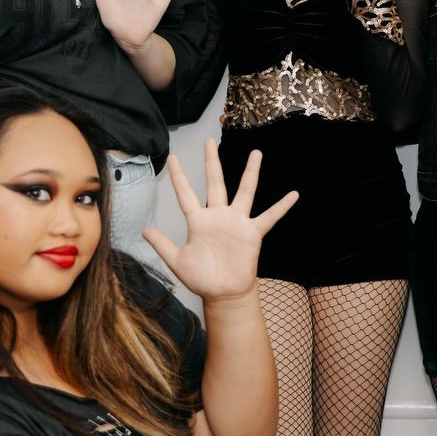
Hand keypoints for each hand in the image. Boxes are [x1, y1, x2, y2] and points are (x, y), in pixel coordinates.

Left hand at [143, 140, 296, 301]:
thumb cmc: (201, 278)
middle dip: (212, 162)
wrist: (223, 294)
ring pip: (244, 191)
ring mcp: (237, 222)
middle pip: (215, 182)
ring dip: (250, 173)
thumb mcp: (177, 261)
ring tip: (256, 153)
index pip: (186, 194)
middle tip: (209, 141)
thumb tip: (143, 230)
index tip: (172, 157)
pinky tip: (293, 195)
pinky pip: (269, 217)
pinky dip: (282, 207)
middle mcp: (218, 216)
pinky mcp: (252, 233)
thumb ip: (162, 244)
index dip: (179, 176)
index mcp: (198, 221)